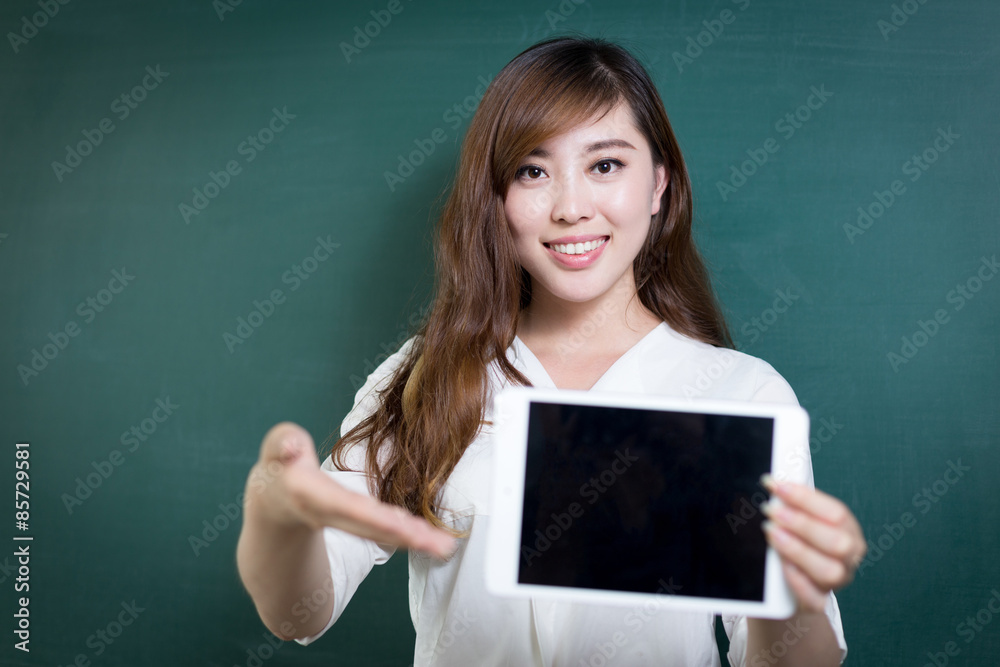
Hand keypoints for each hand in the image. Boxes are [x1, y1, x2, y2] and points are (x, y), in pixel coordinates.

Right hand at [244, 421, 454, 558]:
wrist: (275, 505)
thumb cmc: (279, 469)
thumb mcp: (275, 451)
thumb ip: (281, 444)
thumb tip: (290, 446)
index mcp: (310, 497)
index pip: (344, 507)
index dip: (371, 516)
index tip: (400, 526)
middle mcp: (332, 517)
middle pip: (370, 527)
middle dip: (403, 536)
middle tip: (438, 545)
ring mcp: (347, 525)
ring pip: (382, 534)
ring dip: (415, 541)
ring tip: (445, 546)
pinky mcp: (360, 526)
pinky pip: (386, 532)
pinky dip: (411, 537)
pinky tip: (436, 540)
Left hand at [760, 476, 865, 612]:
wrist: (785, 585)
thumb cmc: (794, 540)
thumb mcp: (796, 520)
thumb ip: (792, 505)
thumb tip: (775, 485)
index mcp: (848, 530)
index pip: (836, 513)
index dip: (805, 497)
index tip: (777, 485)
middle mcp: (849, 557)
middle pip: (838, 542)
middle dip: (802, 523)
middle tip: (771, 510)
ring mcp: (837, 581)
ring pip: (829, 570)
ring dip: (797, 549)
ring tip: (771, 533)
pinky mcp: (819, 602)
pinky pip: (814, 597)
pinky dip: (797, 580)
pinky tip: (781, 564)